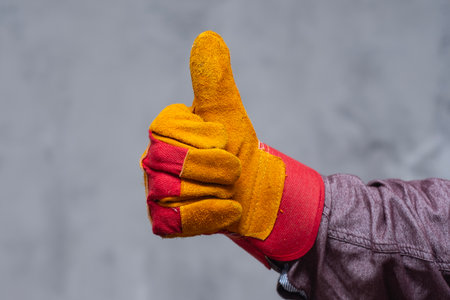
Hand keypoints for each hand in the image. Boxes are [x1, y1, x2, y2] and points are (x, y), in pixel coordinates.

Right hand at [140, 31, 324, 266]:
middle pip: (171, 163)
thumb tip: (208, 38)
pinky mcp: (163, 222)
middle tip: (232, 169)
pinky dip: (210, 215)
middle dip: (216, 167)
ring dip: (217, 191)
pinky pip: (176, 221)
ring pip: (175, 193)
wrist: (254, 188)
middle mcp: (151, 160)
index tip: (223, 140)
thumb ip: (214, 79)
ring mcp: (154, 193)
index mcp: (163, 131)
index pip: (165, 129)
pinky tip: (229, 209)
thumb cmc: (237, 148)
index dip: (204, 138)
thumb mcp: (227, 111)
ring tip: (226, 189)